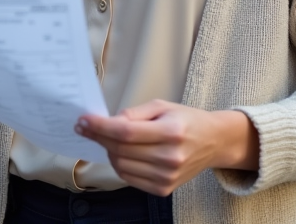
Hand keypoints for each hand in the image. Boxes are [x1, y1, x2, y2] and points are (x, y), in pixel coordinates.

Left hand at [75, 100, 258, 195]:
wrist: (212, 142)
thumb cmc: (186, 121)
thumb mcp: (162, 106)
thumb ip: (134, 114)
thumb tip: (107, 122)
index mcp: (171, 132)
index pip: (126, 132)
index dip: (100, 127)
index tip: (83, 121)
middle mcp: (170, 157)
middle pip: (120, 149)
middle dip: (99, 137)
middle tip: (88, 127)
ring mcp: (167, 176)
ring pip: (121, 166)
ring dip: (108, 151)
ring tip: (110, 139)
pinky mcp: (163, 189)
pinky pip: (129, 178)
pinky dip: (119, 165)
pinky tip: (122, 153)